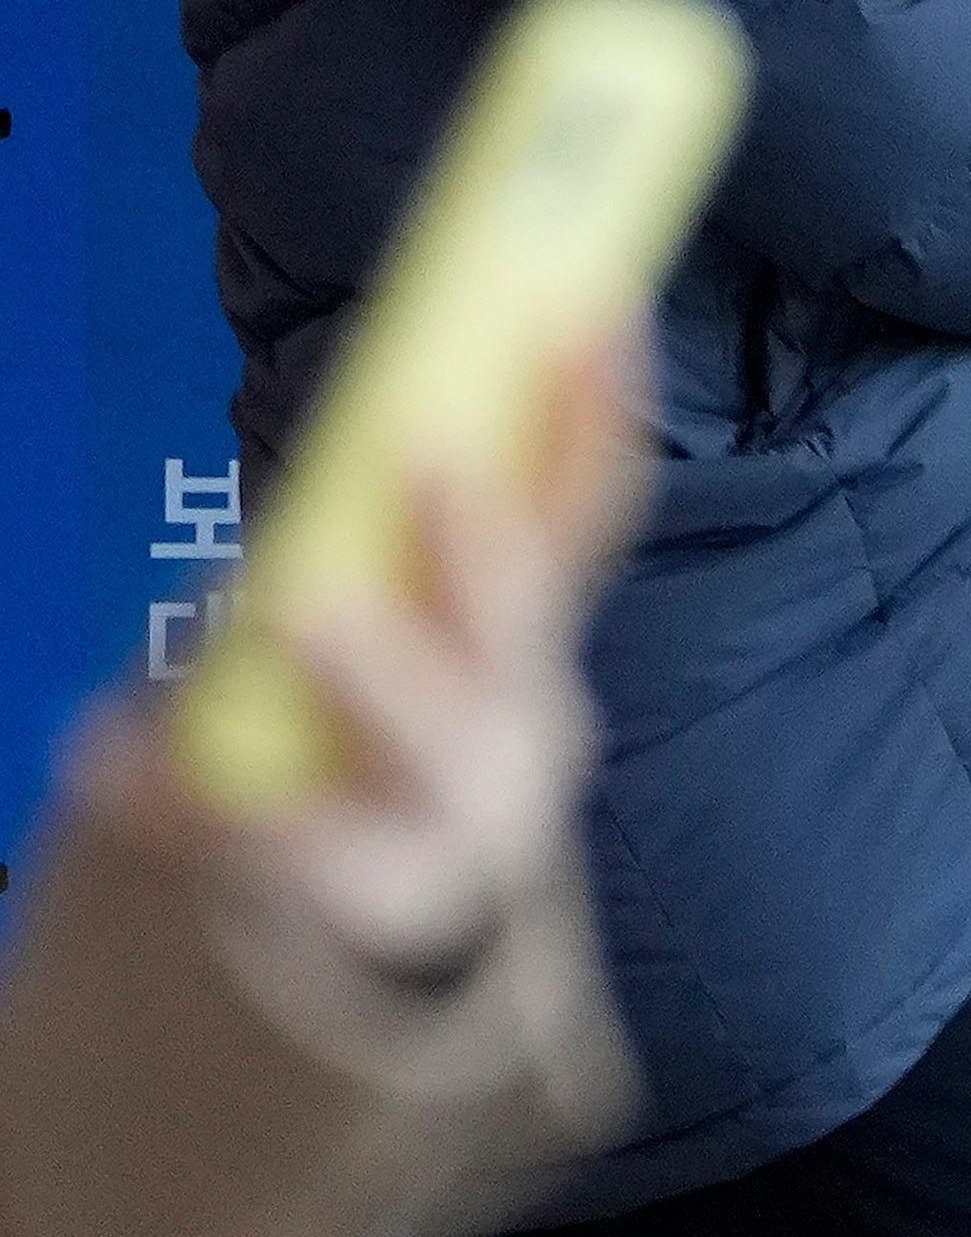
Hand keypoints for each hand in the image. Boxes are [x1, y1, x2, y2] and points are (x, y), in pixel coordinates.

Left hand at [107, 335, 646, 987]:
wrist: (355, 923)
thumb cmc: (366, 735)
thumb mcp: (388, 620)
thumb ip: (379, 531)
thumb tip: (380, 386)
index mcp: (522, 636)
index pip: (582, 509)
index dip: (595, 413)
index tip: (590, 313)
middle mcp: (513, 725)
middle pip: (511, 623)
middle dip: (479, 542)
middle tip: (435, 459)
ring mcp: (447, 826)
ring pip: (424, 748)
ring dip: (376, 673)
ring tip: (305, 616)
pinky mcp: (350, 902)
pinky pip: (267, 840)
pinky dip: (181, 793)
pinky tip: (109, 754)